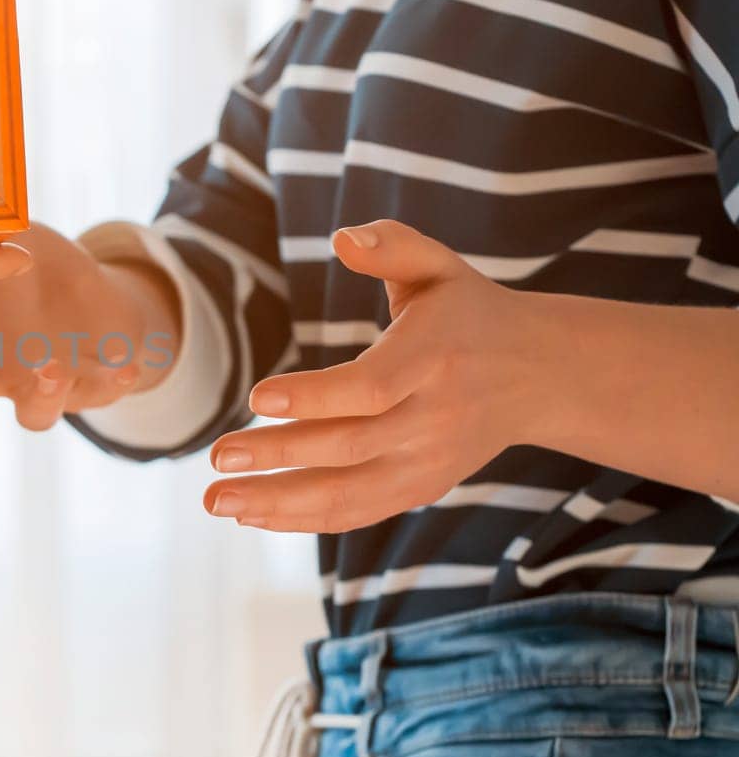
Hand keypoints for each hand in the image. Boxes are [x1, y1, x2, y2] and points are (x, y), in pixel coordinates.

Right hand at [0, 223, 179, 429]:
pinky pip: (98, 396)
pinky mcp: (87, 388)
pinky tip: (126, 366)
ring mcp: (37, 387)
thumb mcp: (6, 241)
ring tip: (53, 366)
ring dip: (42, 397)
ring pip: (33, 416)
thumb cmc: (27, 262)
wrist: (84, 287)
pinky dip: (111, 384)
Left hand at [205, 219, 553, 532]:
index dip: (312, 397)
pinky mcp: (422, 488)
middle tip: (217, 457)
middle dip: (278, 456)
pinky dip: (306, 519)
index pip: (369, 389)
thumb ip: (393, 247)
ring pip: (350, 493)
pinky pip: (359, 512)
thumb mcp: (440, 267)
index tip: (255, 398)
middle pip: (348, 447)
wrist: (539, 374)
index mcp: (432, 360)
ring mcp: (428, 462)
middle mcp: (432, 419)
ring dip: (280, 503)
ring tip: (219, 501)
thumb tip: (341, 237)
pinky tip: (254, 515)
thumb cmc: (469, 312)